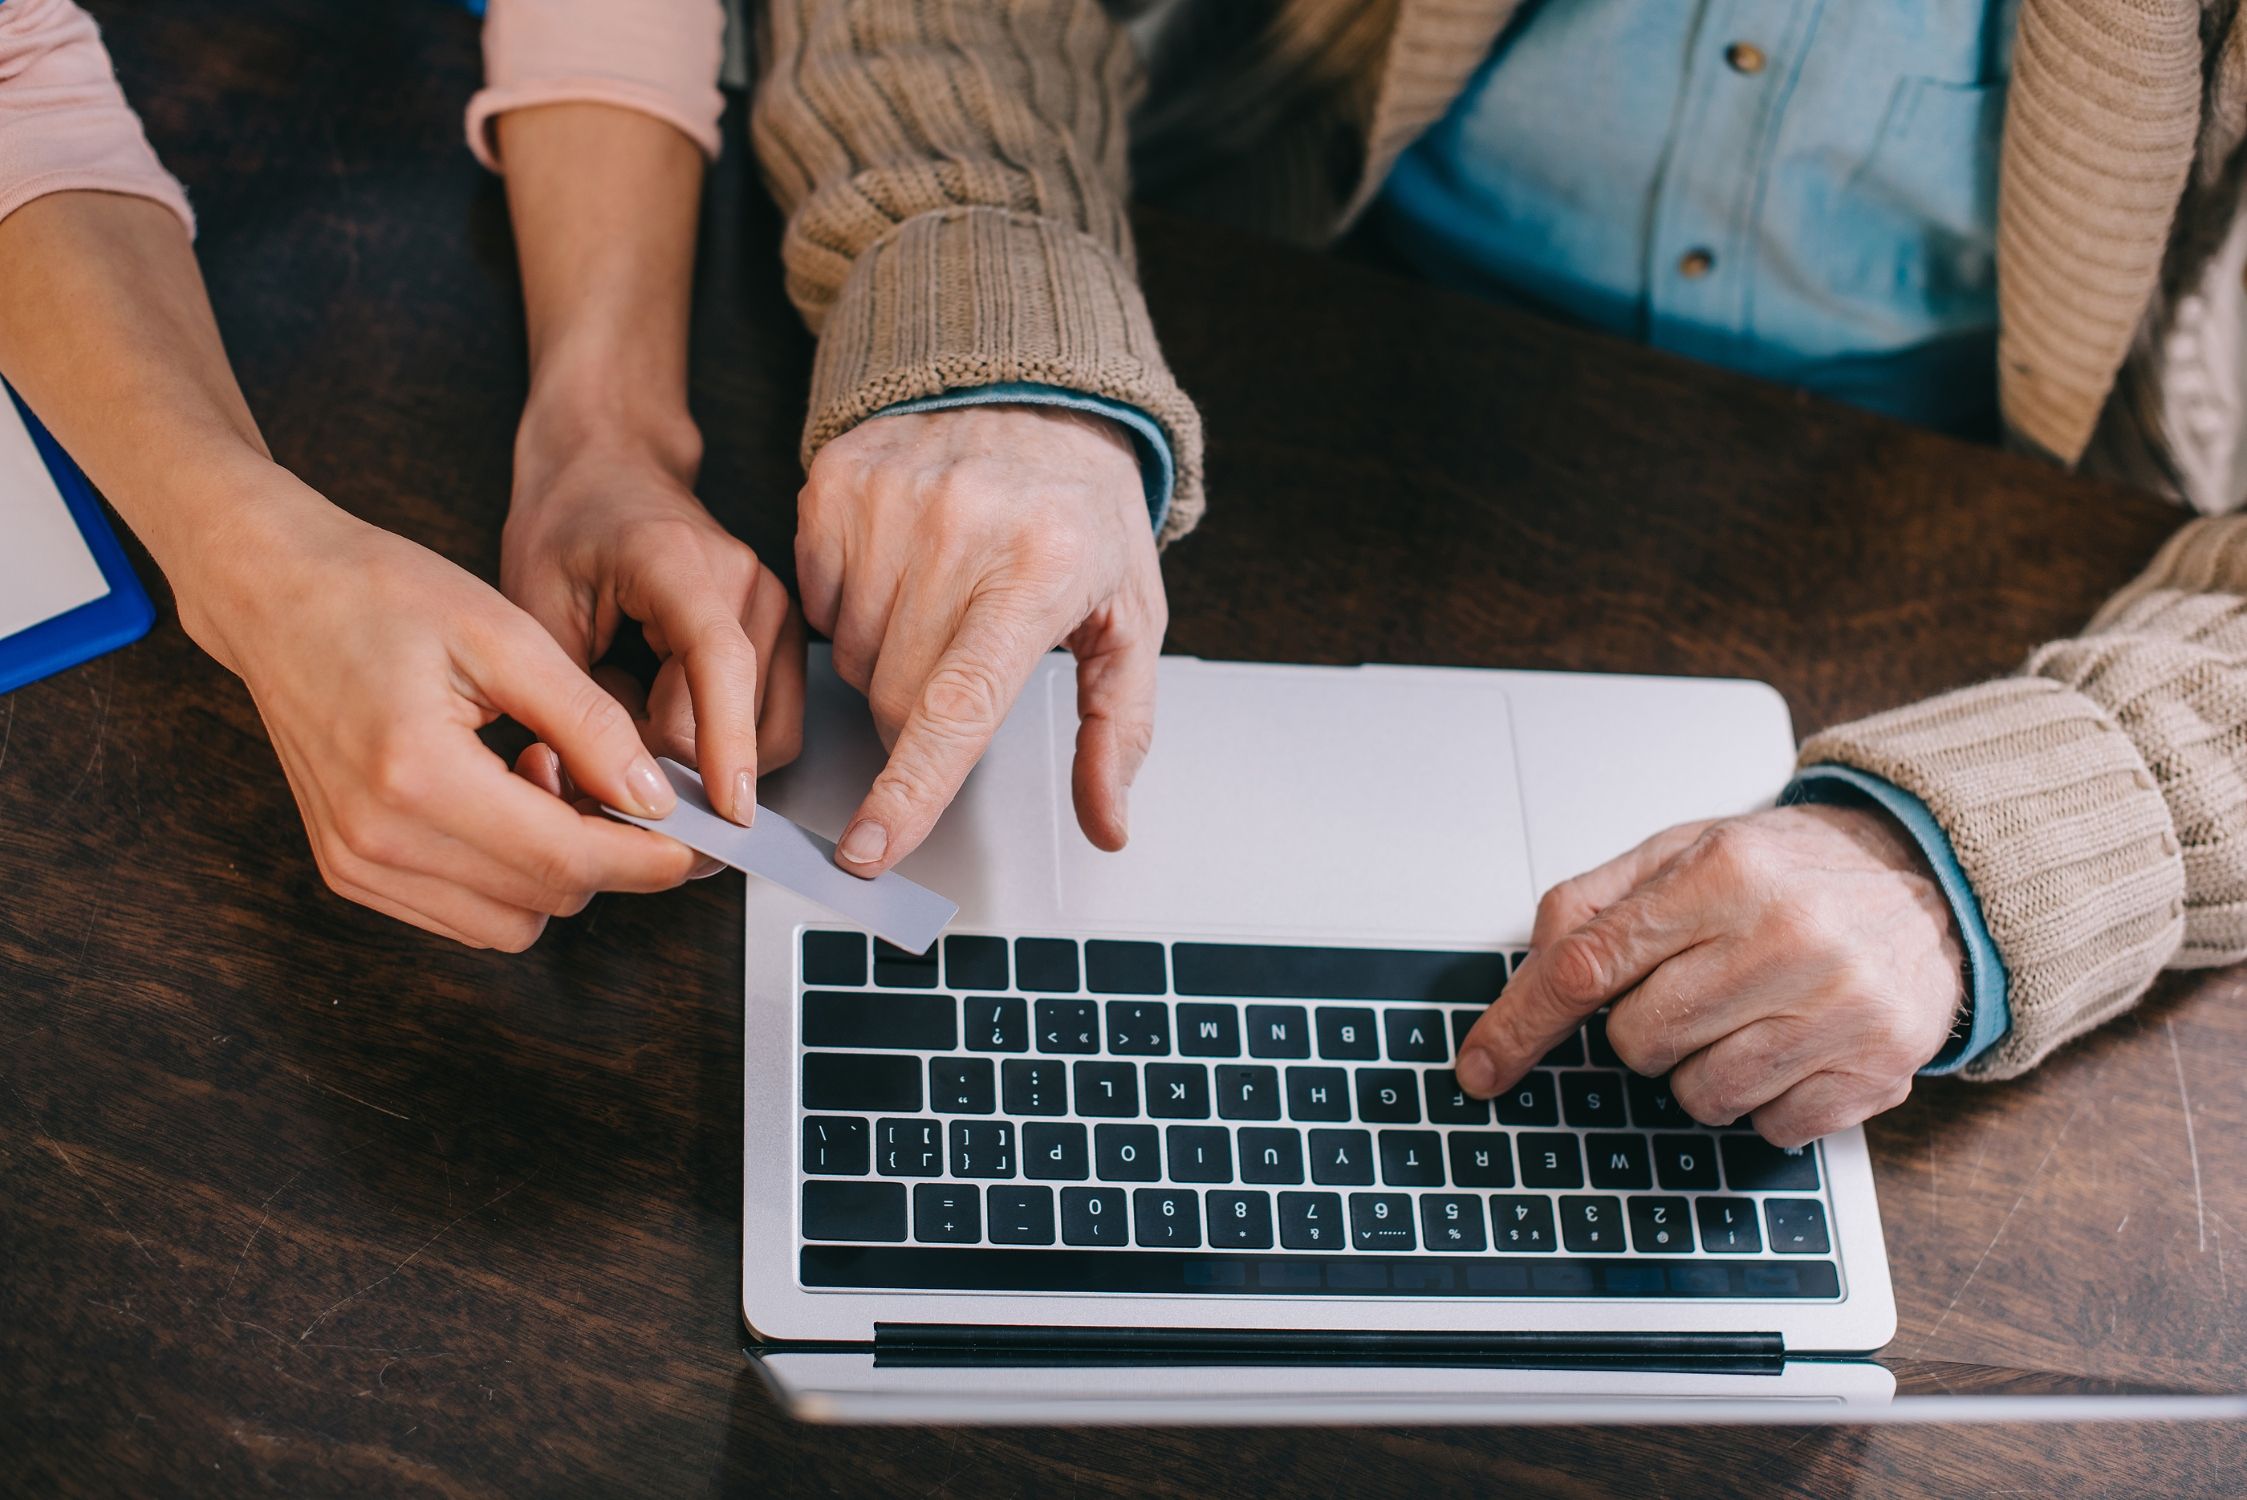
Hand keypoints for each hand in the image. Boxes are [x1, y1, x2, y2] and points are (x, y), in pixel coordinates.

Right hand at [190, 478, 705, 949]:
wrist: (273, 592)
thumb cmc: (377, 593)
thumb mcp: (505, 635)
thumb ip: (589, 723)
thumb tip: (654, 799)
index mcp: (415, 776)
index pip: (565, 859)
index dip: (645, 857)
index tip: (694, 841)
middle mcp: (375, 839)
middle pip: (544, 901)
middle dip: (603, 857)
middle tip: (607, 778)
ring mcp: (354, 864)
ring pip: (508, 924)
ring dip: (551, 871)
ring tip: (539, 776)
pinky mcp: (348, 871)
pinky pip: (461, 915)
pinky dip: (505, 877)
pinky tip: (502, 800)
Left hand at [501, 419, 805, 821]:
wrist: (609, 468)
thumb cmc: (566, 526)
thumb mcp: (533, 608)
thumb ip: (570, 702)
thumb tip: (610, 791)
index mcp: (679, 561)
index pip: (721, 661)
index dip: (725, 742)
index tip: (723, 812)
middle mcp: (747, 582)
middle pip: (746, 716)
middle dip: (686, 770)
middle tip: (610, 778)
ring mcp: (776, 607)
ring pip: (771, 731)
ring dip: (709, 762)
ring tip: (635, 739)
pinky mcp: (783, 634)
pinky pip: (774, 719)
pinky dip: (726, 746)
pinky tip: (668, 724)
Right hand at [797, 403, 1166, 873]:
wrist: (1036, 394)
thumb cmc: (1084, 516)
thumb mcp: (1130, 619)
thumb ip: (1120, 729)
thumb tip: (1106, 823)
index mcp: (1040, 570)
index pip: (960, 706)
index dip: (911, 789)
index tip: (870, 850)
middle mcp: (960, 527)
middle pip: (899, 696)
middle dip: (922, 720)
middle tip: (966, 670)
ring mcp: (888, 500)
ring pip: (854, 657)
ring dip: (889, 662)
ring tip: (942, 605)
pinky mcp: (835, 481)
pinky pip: (818, 602)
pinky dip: (853, 608)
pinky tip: (902, 570)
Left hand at [1455, 804, 1965, 1146]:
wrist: (1925, 882)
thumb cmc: (1787, 870)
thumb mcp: (1682, 851)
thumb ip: (1594, 902)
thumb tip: (1530, 971)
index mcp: (1724, 874)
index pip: (1588, 965)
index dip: (1522, 1025)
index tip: (1483, 1068)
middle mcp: (1787, 938)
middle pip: (1638, 1040)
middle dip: (1646, 1027)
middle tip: (1694, 988)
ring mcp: (1839, 1010)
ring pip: (1697, 1095)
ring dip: (1703, 1067)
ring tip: (1749, 1011)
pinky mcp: (1877, 1069)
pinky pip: (1768, 1128)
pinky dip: (1765, 1099)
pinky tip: (1793, 1044)